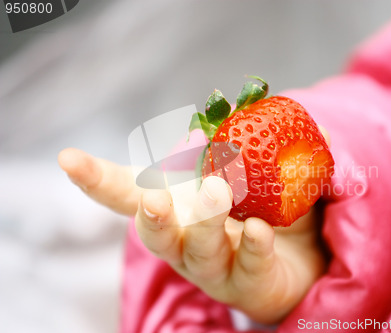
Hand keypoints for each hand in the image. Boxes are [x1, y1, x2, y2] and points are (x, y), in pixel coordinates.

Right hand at [58, 127, 329, 323]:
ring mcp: (215, 266)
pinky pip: (248, 265)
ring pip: (196, 252)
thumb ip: (264, 144)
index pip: (130, 193)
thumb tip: (277, 111)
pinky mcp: (248, 285)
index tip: (67, 158)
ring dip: (203, 223)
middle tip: (156, 196)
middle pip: (155, 231)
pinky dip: (252, 245)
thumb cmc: (270, 210)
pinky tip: (258, 229)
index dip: (97, 179)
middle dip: (150, 215)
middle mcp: (186, 239)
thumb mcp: (264, 172)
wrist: (305, 259)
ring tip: (217, 192)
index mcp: (179, 207)